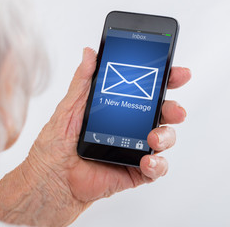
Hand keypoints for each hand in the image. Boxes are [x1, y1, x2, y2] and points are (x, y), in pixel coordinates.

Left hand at [0, 48, 190, 226]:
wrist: (51, 177)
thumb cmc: (57, 143)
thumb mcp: (70, 106)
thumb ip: (82, 80)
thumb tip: (89, 52)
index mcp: (118, 108)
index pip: (147, 91)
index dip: (166, 81)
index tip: (178, 73)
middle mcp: (130, 127)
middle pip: (162, 113)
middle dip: (173, 109)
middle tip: (174, 109)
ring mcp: (134, 148)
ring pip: (164, 139)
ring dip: (166, 136)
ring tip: (154, 137)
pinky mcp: (134, 171)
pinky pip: (156, 168)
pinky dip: (158, 164)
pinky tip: (148, 160)